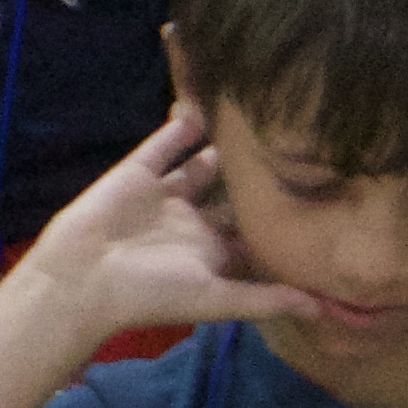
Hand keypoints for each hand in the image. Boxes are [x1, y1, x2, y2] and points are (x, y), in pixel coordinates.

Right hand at [21, 104, 313, 339]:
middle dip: (259, 172)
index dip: (285, 215)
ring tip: (259, 112)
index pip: (257, 232)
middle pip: (234, 193)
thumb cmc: (153, 293)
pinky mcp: (140, 171)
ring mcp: (166, 195)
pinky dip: (184, 122)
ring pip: (202, 163)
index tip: (325, 191)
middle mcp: (194, 223)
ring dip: (226, 143)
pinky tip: (211, 98)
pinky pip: (166, 143)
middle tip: (298, 137)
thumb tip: (324, 309)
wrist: (83, 277)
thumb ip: (267, 299)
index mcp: (214, 254)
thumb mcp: (216, 299)